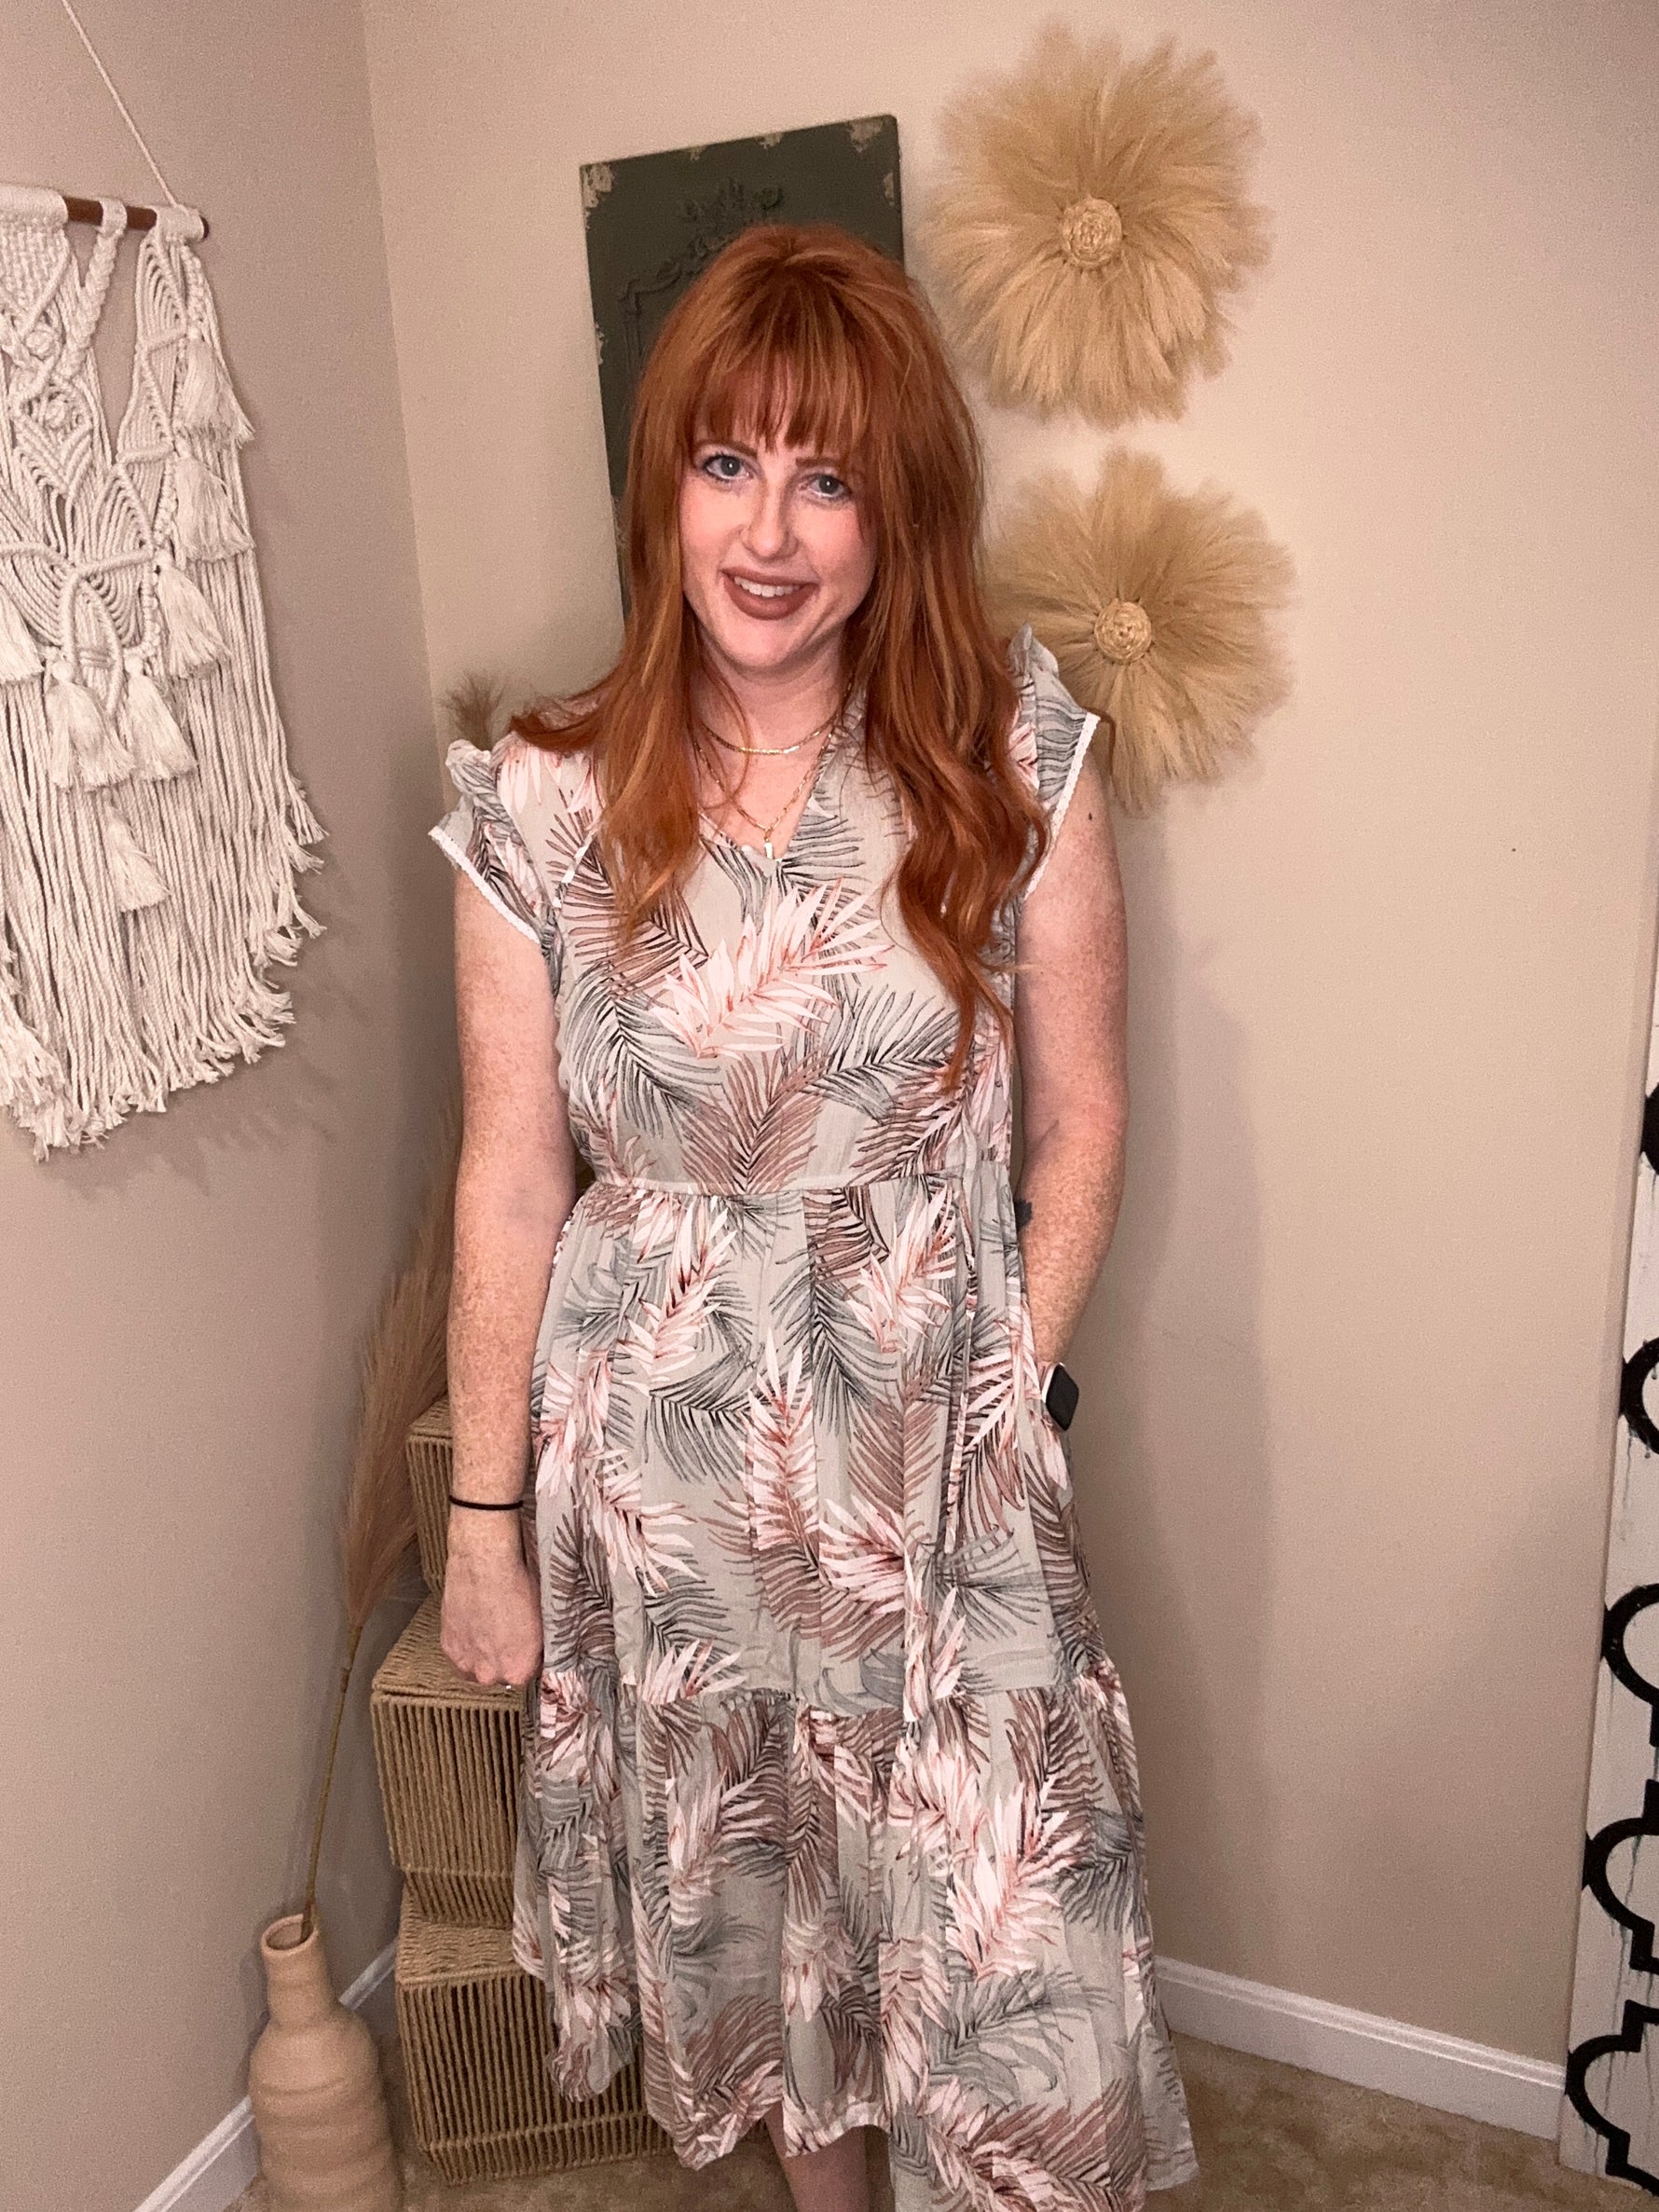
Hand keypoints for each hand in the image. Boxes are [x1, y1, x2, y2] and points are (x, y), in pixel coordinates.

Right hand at [440, 1514, 542, 1688]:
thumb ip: (538, 1649)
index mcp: (518, 1671)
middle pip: (500, 1675)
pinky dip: (466, 1644)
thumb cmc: (517, 1586)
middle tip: (507, 1635)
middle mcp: (490, 1674)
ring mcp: (466, 1663)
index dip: (527, 1659)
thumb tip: (539, 1655)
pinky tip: (475, 1625)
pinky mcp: (448, 1647)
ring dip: (483, 1655)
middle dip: (504, 1659)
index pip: (527, 1676)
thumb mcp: (543, 1622)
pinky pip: (460, 1656)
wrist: (485, 1564)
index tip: (526, 1647)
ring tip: (489, 1630)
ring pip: (477, 1668)